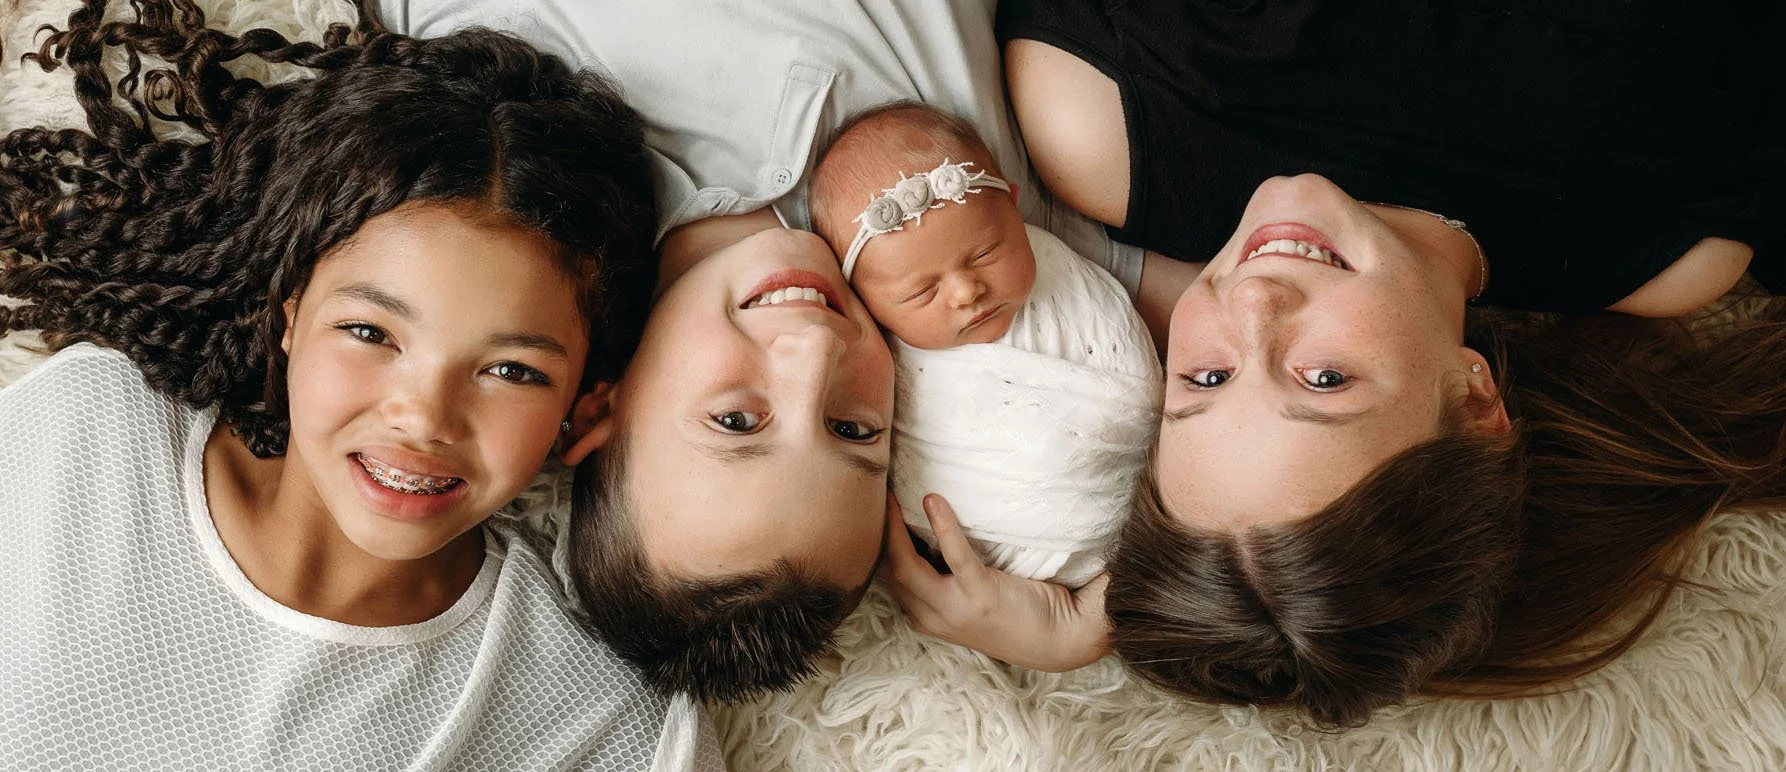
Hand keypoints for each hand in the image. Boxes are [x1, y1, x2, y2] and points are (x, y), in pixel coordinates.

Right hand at [879, 492, 1110, 671]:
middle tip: (870, 496)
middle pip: (887, 571)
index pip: (887, 579)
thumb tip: (928, 534)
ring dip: (893, 529)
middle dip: (874, 533)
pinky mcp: (982, 595)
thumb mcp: (968, 602)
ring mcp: (955, 609)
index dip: (873, 546)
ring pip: (906, 567)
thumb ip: (945, 579)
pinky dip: (942, 527)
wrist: (1061, 640)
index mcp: (928, 617)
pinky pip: (955, 557)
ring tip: (889, 495)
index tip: (869, 514)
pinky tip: (933, 500)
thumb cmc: (1017, 612)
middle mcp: (934, 617)